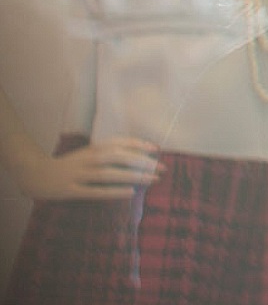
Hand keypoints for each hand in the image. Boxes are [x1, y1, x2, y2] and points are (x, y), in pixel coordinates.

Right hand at [15, 137, 161, 199]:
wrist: (36, 174)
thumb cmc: (70, 165)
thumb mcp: (89, 154)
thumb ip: (110, 153)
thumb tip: (141, 155)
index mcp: (91, 148)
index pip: (118, 142)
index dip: (138, 144)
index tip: (156, 149)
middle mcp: (86, 159)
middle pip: (118, 157)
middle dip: (142, 162)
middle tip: (163, 168)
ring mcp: (78, 175)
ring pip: (109, 174)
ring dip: (132, 176)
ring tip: (152, 180)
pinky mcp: (71, 191)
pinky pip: (96, 191)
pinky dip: (113, 192)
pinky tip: (130, 193)